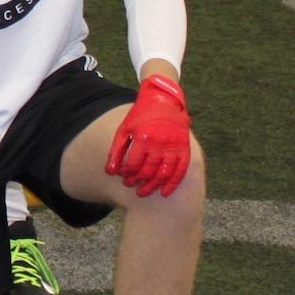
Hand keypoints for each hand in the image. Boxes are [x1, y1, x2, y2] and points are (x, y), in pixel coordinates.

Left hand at [105, 74, 191, 196]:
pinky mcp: (184, 149)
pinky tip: (165, 193)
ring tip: (143, 192)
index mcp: (143, 138)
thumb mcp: (124, 129)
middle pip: (147, 171)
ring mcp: (173, 147)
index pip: (132, 164)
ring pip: (163, 174)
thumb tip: (110, 172)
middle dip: (137, 182)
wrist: (164, 101)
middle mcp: (159, 144)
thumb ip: (116, 150)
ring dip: (152, 186)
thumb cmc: (141, 116)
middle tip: (130, 186)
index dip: (126, 174)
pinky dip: (173, 184)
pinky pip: (180, 171)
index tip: (123, 177)